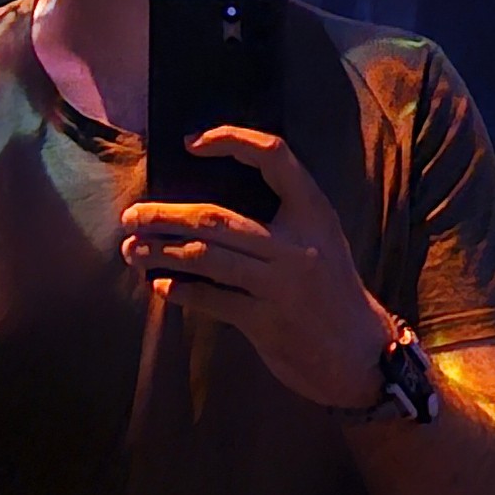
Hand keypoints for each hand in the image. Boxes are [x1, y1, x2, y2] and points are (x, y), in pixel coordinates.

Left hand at [120, 126, 392, 411]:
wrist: (361, 354)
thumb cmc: (331, 291)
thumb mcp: (320, 241)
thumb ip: (283, 217)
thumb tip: (209, 203)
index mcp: (314, 212)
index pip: (273, 156)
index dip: (230, 140)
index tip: (190, 143)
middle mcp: (297, 244)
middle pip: (216, 218)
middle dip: (165, 216)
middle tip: (132, 216)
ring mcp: (280, 284)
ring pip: (205, 258)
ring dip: (161, 252)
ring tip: (132, 249)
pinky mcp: (265, 321)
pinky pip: (211, 300)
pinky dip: (180, 290)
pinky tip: (160, 286)